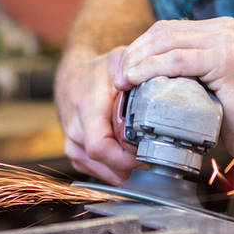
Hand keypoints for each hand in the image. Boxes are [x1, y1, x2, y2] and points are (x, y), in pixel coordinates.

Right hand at [54, 45, 137, 184]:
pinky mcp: (74, 152)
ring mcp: (72, 144)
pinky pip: (96, 171)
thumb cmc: (97, 72)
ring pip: (101, 172)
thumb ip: (138, 69)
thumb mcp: (118, 61)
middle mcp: (75, 130)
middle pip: (104, 164)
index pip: (100, 147)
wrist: (71, 78)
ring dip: (122, 169)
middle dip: (130, 165)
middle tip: (150, 155)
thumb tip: (162, 77)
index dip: (125, 158)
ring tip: (139, 153)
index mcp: (87, 110)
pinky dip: (112, 168)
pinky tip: (124, 155)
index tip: (145, 154)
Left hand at [111, 18, 233, 168]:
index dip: (139, 47)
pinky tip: (136, 80)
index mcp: (220, 29)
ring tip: (122, 82)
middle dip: (134, 53)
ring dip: (137, 61)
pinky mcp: (226, 59)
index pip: (167, 30)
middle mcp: (225, 28)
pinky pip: (177, 60)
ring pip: (166, 43)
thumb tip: (145, 66)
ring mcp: (227, 41)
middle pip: (163, 32)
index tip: (121, 70)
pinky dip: (151, 69)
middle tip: (117, 78)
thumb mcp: (207, 82)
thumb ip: (186, 68)